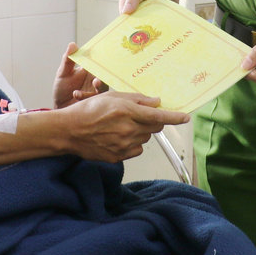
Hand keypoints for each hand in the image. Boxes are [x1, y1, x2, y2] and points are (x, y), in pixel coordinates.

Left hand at [52, 42, 105, 107]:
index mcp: (89, 69)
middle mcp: (95, 79)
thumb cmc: (62, 89)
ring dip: (100, 84)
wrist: (60, 107)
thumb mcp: (63, 73)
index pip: (97, 61)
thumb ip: (68, 60)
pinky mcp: (95, 102)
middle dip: (104, 72)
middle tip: (100, 72)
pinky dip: (87, 95)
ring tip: (95, 83)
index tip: (101, 55)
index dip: (100, 58)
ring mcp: (96, 91)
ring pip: (103, 86)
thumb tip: (72, 45)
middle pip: (104, 73)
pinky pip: (97, 98)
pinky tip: (76, 94)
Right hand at [60, 92, 188, 162]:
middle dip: (150, 121)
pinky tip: (117, 137)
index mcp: (127, 112)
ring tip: (120, 126)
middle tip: (135, 115)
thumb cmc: (87, 110)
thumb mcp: (112, 97)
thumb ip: (136, 99)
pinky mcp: (119, 157)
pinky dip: (131, 144)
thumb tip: (156, 102)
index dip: (175, 117)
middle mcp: (128, 130)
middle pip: (153, 127)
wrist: (69, 131)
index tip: (186, 118)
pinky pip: (135, 150)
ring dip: (139, 132)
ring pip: (144, 138)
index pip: (159, 116)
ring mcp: (124, 145)